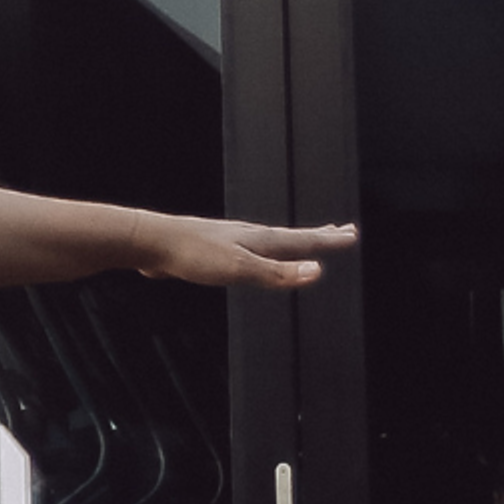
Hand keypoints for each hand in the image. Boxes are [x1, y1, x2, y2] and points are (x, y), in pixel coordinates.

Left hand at [134, 214, 357, 289]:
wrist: (151, 241)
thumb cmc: (193, 255)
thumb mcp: (239, 269)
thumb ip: (276, 273)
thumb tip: (317, 272)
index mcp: (260, 240)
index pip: (303, 241)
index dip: (329, 241)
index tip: (352, 235)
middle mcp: (249, 235)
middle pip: (291, 236)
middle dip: (319, 236)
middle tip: (342, 230)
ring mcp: (231, 240)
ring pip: (270, 242)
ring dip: (292, 242)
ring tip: (303, 242)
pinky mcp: (213, 250)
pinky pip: (249, 251)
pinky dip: (264, 252)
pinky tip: (254, 257)